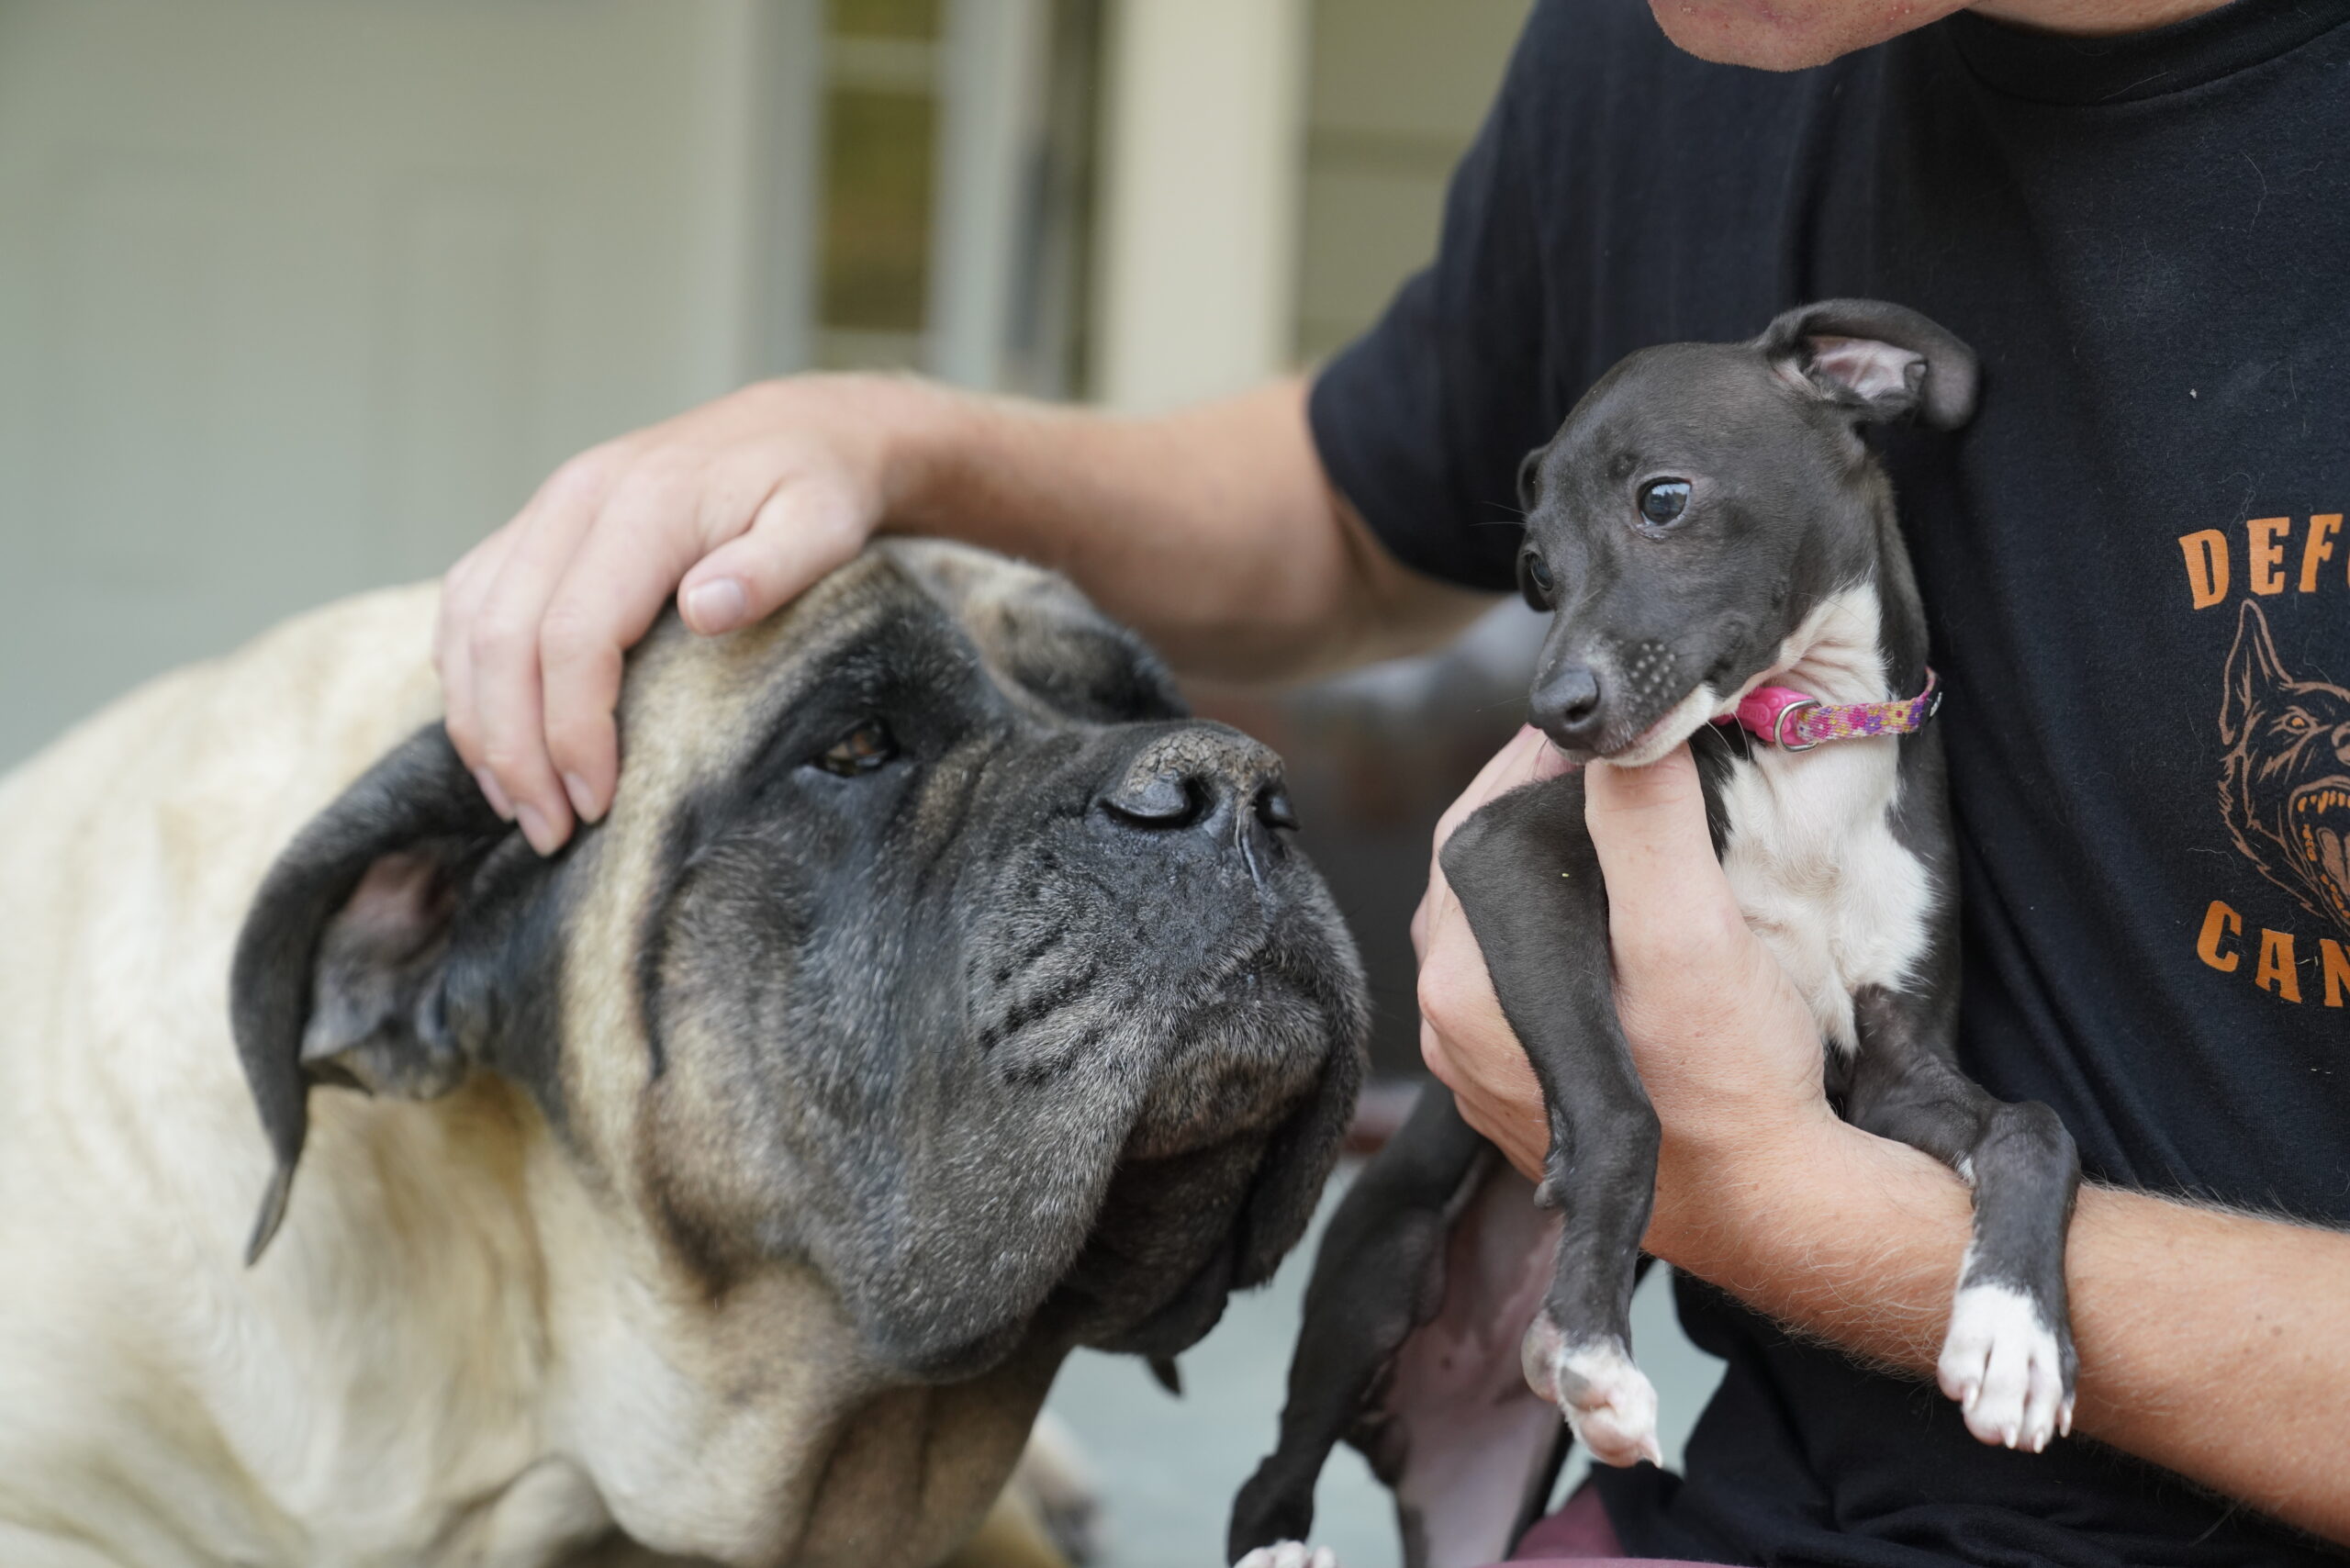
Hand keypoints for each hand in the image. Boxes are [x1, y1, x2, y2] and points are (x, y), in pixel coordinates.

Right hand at [435, 374, 949, 852]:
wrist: (799, 428)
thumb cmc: (817, 488)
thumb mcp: (825, 524)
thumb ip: (773, 566)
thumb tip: (704, 610)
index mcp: (642, 505)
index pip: (573, 634)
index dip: (572, 729)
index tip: (596, 803)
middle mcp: (575, 499)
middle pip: (501, 638)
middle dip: (514, 747)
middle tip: (548, 831)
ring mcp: (547, 509)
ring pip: (466, 623)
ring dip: (478, 722)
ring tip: (515, 803)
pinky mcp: (536, 526)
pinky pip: (469, 601)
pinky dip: (466, 676)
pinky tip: (493, 736)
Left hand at [1414, 730, 1841, 1266]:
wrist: (1776, 1208)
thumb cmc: (1734, 1087)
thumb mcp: (1693, 938)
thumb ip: (1646, 831)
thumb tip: (1620, 735)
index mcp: (1460, 982)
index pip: (1474, 823)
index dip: (1541, 761)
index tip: (1607, 725)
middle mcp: (1447, 1024)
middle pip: (1481, 868)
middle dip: (1544, 805)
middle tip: (1621, 759)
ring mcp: (1479, 1058)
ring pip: (1504, 918)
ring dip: (1557, 863)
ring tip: (1628, 819)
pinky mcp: (1522, 1080)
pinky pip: (1527, 971)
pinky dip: (1567, 926)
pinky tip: (1624, 910)